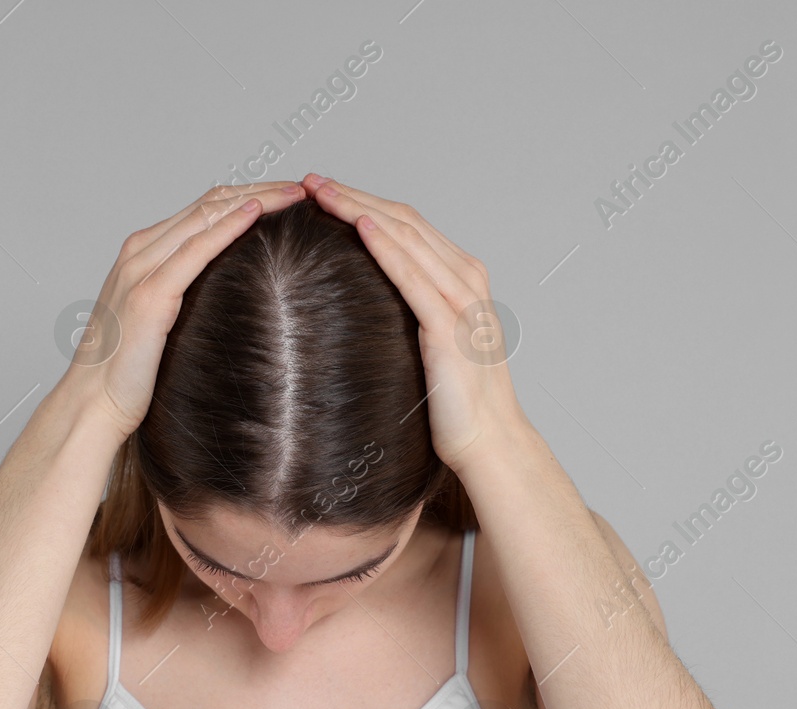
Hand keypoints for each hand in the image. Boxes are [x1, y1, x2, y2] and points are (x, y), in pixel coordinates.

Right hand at [68, 181, 307, 439]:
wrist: (95, 401)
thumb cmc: (129, 372)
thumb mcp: (162, 323)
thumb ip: (185, 299)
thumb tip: (228, 297)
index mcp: (144, 254)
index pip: (203, 210)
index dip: (247, 196)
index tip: (286, 196)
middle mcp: (141, 251)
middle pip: (209, 204)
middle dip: (260, 190)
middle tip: (301, 189)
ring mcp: (142, 269)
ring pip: (206, 216)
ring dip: (255, 199)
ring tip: (294, 194)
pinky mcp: (150, 294)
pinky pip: (196, 249)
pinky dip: (227, 226)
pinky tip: (255, 213)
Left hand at [300, 173, 525, 470]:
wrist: (486, 440)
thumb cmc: (454, 401)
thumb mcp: (430, 344)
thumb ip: (410, 313)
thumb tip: (363, 299)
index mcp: (461, 278)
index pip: (406, 225)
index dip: (363, 201)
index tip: (323, 191)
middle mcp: (465, 279)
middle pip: (403, 220)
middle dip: (354, 196)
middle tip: (310, 180)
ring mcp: (461, 300)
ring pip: (405, 237)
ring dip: (360, 209)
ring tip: (322, 192)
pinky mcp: (448, 327)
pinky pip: (412, 276)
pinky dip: (386, 247)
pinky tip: (360, 226)